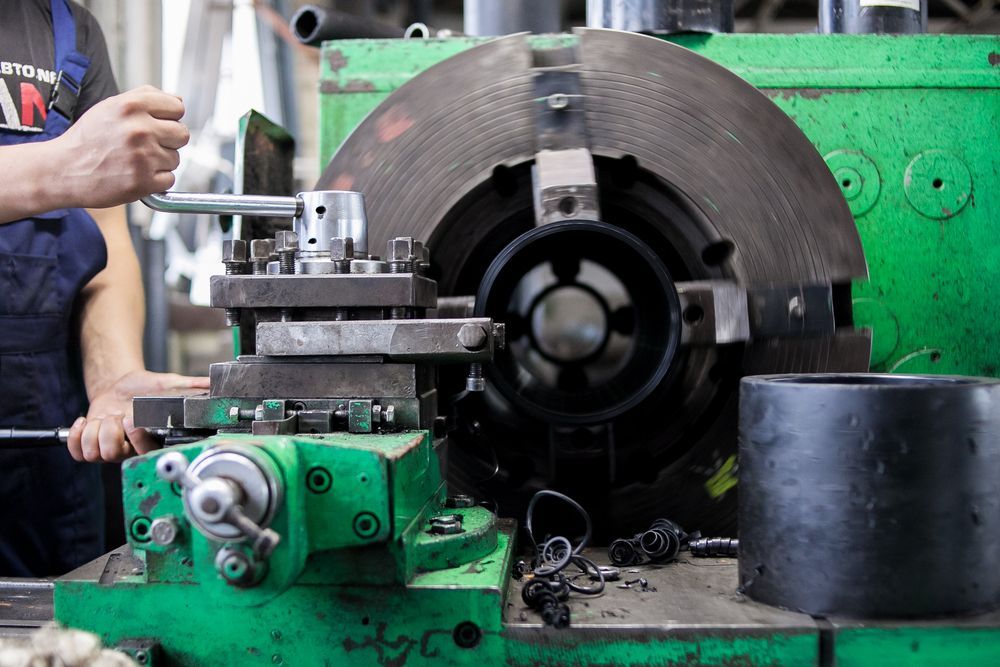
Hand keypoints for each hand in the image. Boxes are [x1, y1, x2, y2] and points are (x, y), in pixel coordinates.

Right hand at [55, 85, 189, 208]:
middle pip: (182, 134)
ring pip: (175, 159)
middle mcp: (139, 129)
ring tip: (135, 160)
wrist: (63, 170)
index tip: (159, 123)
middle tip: (147, 145)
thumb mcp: (111, 106)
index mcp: (131, 106)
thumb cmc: (88, 139)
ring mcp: (143, 157)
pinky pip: (169, 179)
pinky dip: (156, 180)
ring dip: (160, 162)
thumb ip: (146, 97)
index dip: (170, 117)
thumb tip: (179, 99)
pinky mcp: (144, 182)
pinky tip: (135, 174)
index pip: (178, 107)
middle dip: (169, 140)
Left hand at [67, 370, 208, 462]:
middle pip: (114, 454)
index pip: (145, 453)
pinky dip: (76, 435)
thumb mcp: (171, 385)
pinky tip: (84, 422)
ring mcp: (111, 449)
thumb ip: (193, 387)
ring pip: (96, 453)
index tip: (131, 418)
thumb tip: (214, 386)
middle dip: (111, 430)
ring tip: (105, 417)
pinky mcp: (91, 446)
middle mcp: (132, 449)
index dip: (136, 438)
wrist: (122, 386)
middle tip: (117, 415)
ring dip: (95, 430)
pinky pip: (78, 453)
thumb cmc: (147, 388)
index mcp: (151, 440)